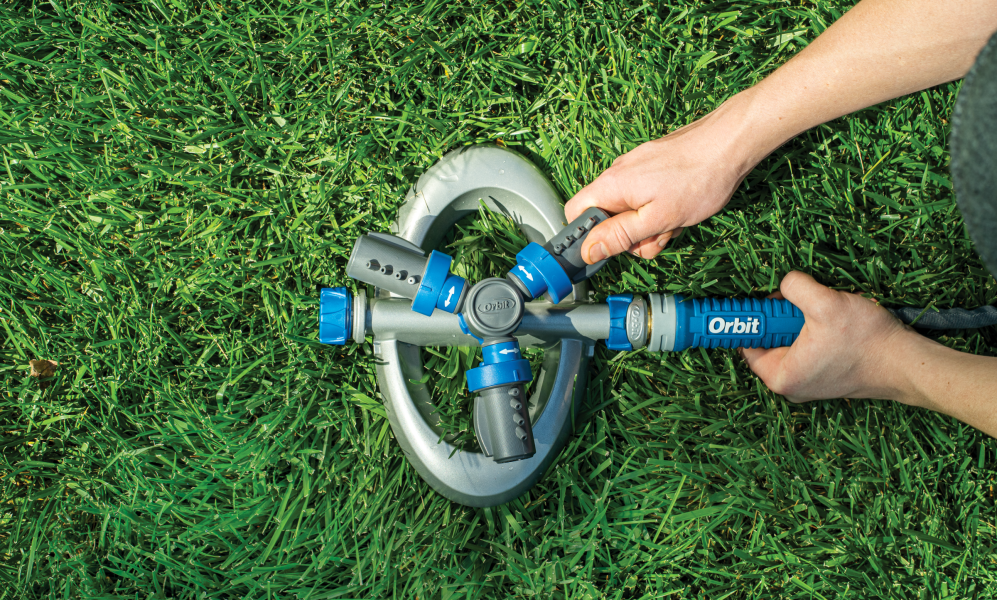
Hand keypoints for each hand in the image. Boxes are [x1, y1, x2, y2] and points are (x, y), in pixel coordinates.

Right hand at [564, 95, 758, 262]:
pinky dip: (659, 210)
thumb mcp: (657, 219)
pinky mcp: (653, 168)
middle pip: (606, 217)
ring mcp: (636, 169)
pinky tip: (680, 210)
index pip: (575, 214)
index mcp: (611, 185)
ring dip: (649, 225)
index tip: (608, 251)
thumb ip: (619, 236)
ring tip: (675, 222)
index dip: (586, 237)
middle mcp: (618, 173)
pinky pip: (645, 198)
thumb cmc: (699, 178)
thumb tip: (588, 251)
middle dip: (630, 236)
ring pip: (629, 210)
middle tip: (656, 236)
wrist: (731, 143)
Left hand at [741, 271, 913, 402]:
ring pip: (792, 341)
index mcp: (780, 376)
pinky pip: (809, 348)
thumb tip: (785, 283)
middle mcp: (791, 385)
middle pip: (771, 341)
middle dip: (785, 318)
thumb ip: (794, 287)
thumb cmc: (868, 341)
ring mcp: (809, 383)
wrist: (908, 363)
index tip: (767, 300)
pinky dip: (817, 332)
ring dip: (804, 322)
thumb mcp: (825, 302)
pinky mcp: (826, 376)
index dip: (757, 318)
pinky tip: (836, 324)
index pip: (748, 343)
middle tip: (803, 304)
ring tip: (825, 314)